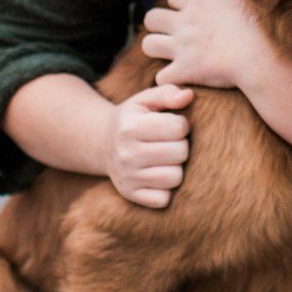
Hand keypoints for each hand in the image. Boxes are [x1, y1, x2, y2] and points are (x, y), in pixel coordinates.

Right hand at [104, 83, 191, 207]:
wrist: (102, 143)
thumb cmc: (132, 119)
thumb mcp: (145, 100)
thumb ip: (168, 92)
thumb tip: (188, 96)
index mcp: (130, 127)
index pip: (178, 128)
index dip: (181, 125)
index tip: (172, 125)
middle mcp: (126, 154)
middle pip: (180, 153)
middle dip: (181, 145)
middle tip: (170, 143)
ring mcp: (127, 177)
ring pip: (175, 178)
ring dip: (176, 167)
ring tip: (165, 158)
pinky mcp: (130, 194)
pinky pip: (163, 199)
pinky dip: (166, 189)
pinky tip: (158, 174)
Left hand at [140, 0, 271, 90]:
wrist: (262, 58)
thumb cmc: (259, 28)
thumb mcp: (247, 0)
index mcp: (199, 4)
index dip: (178, 6)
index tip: (190, 16)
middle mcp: (185, 23)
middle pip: (151, 18)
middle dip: (158, 26)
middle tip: (173, 36)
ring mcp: (181, 47)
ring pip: (147, 44)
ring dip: (156, 51)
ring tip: (170, 57)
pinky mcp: (184, 71)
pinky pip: (160, 77)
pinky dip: (168, 79)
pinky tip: (179, 80)